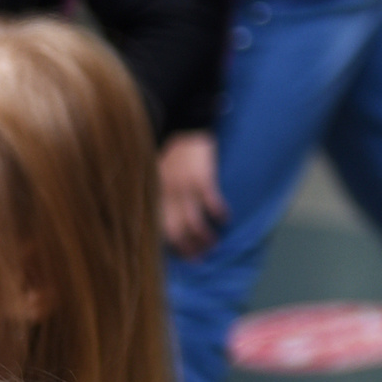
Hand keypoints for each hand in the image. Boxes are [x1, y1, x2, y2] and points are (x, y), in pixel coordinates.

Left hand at [158, 131, 226, 257]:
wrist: (187, 124)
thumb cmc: (175, 151)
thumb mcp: (159, 172)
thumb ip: (162, 193)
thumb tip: (170, 216)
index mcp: (156, 192)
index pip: (161, 227)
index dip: (172, 245)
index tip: (184, 256)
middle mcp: (167, 192)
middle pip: (176, 230)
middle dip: (188, 247)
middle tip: (200, 258)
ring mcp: (184, 185)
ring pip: (193, 221)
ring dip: (204, 236)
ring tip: (213, 243)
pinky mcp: (202, 176)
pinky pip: (210, 201)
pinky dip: (218, 213)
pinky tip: (225, 218)